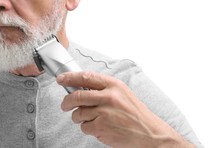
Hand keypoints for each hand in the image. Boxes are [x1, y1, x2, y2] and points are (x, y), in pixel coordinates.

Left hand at [56, 71, 193, 147]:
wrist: (149, 133)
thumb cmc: (134, 113)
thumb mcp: (121, 93)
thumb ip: (102, 88)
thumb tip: (79, 86)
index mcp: (113, 85)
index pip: (85, 77)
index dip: (69, 77)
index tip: (61, 79)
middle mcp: (108, 97)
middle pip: (76, 96)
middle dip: (66, 102)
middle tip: (65, 105)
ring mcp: (104, 112)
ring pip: (78, 113)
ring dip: (78, 117)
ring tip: (89, 119)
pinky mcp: (102, 127)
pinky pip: (84, 127)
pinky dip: (88, 128)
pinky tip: (98, 127)